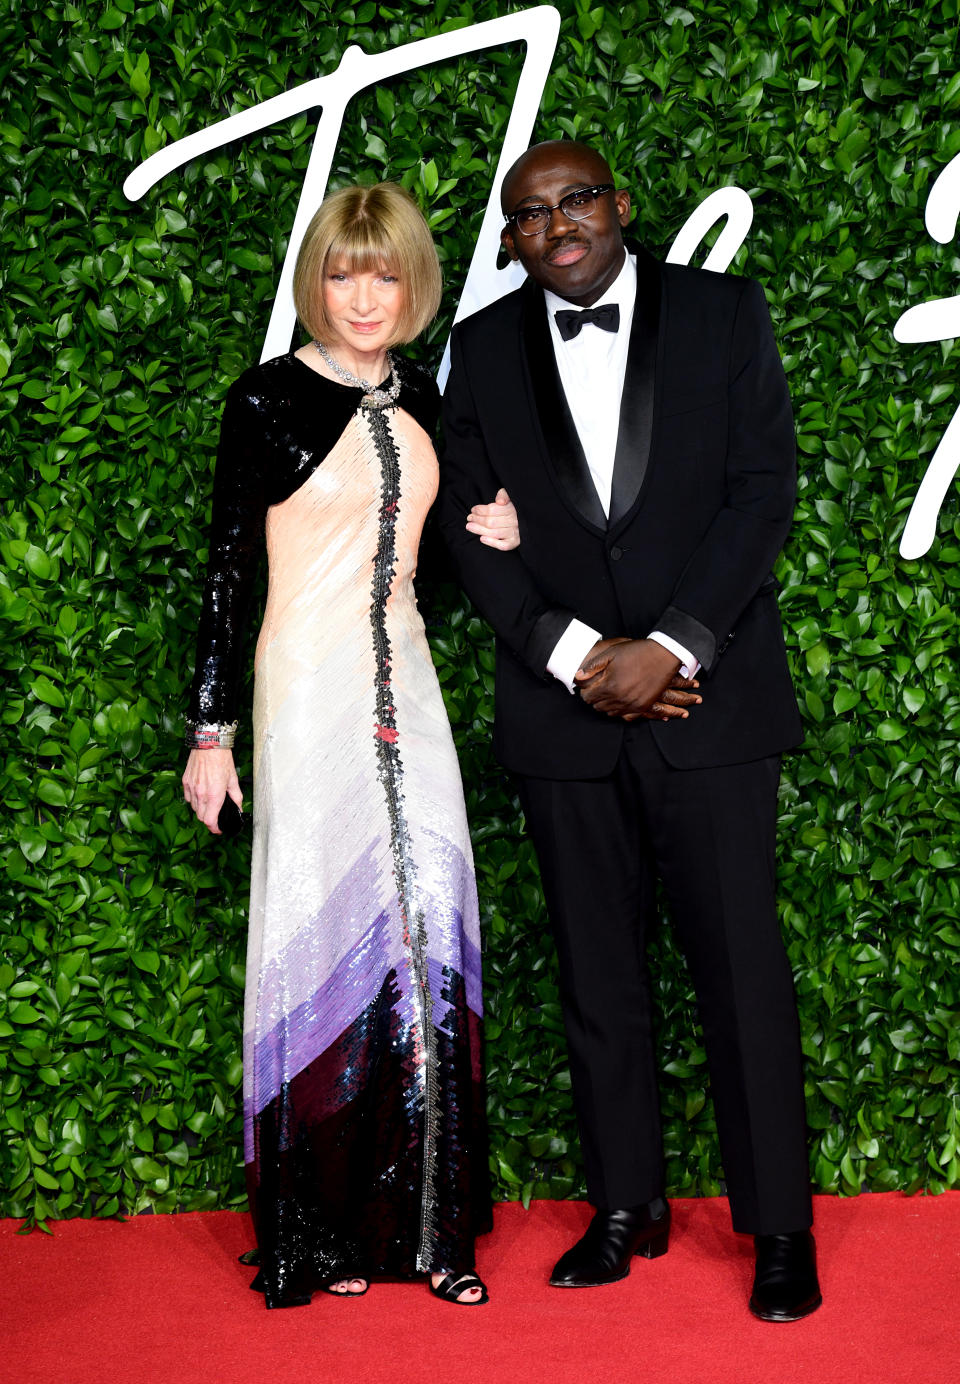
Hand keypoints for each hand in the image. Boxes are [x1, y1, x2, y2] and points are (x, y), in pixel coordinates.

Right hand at [182, 746, 241, 834]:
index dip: (214, 828)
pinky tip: (201, 794)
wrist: (209, 744)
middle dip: (209, 819)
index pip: (210, 821)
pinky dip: (194, 800)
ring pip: (194, 808)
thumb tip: (238, 808)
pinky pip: (188, 798)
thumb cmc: (222, 760)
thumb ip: (236, 797)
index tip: (219, 829)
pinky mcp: (185, 782)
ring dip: (201, 810)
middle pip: (201, 817)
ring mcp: (191, 788)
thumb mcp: (233, 779)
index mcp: (214, 795)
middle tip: (216, 816)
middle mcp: (201, 794)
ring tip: (210, 803)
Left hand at [465, 487, 519, 549]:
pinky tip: (482, 538)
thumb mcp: (508, 498)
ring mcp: (515, 533)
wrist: (523, 522)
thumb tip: (500, 501)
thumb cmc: (511, 510)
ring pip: (495, 533)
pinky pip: (503, 545)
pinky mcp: (514, 543)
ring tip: (469, 526)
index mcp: (512, 509)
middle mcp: (515, 522)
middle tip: (469, 518)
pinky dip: (492, 542)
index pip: (492, 510)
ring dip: (479, 530)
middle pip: (491, 522)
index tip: (473, 510)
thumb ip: (503, 495)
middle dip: (478, 519)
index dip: (480, 510)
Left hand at [574, 638, 701, 720]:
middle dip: (595, 697)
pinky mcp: (643, 706)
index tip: (590, 684)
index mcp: (609, 686)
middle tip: (599, 687)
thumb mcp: (611, 653)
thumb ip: (592, 667)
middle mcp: (620, 699)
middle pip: (597, 706)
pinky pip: (626, 716)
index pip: (587, 697)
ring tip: (610, 692)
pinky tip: (621, 699)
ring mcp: (632, 705)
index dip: (586, 690)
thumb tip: (578, 677)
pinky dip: (621, 710)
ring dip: (607, 704)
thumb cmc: (637, 652)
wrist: (664, 655)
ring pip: (610, 713)